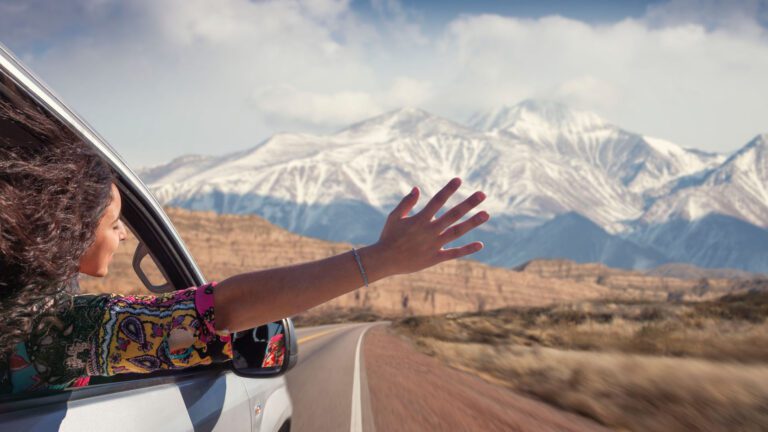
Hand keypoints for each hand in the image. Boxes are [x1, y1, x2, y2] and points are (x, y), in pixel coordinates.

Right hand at [373, 177, 489, 275]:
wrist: (384, 260)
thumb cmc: (388, 236)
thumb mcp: (394, 217)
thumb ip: (406, 203)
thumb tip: (417, 188)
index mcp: (420, 219)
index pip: (437, 200)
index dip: (448, 189)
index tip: (459, 179)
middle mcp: (429, 230)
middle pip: (453, 214)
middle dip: (468, 203)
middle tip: (482, 194)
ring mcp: (433, 244)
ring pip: (457, 232)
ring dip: (472, 223)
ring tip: (486, 214)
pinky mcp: (435, 258)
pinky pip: (453, 253)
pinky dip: (466, 249)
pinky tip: (480, 244)